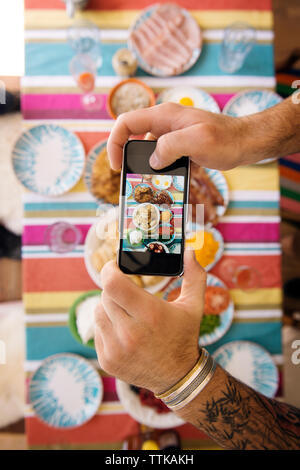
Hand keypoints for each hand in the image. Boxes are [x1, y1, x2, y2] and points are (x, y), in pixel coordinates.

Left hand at [94, 250, 205, 393]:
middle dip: (114, 289)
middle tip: (128, 293)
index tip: (114, 267)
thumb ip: (195, 275)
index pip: (112, 284)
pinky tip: (123, 330)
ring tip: (127, 313)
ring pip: (97, 311)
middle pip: (105, 295)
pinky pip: (97, 330)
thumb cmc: (184, 336)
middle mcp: (130, 333)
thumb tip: (189, 251)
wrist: (178, 376)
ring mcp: (116, 348)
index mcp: (150, 314)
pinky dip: (106, 325)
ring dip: (108, 307)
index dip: (109, 270)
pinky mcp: (106, 359)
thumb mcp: (194, 305)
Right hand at [107, 102, 252, 170]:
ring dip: (148, 169)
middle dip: (131, 160)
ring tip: (152, 187)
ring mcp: (173, 136)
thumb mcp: (198, 140)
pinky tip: (170, 184)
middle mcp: (165, 124)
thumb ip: (171, 146)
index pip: (126, 122)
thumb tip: (153, 161)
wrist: (247, 143)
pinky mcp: (180, 148)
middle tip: (133, 181)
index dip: (115, 142)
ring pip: (149, 152)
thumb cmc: (227, 138)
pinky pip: (164, 159)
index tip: (117, 165)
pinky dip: (163, 172)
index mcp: (164, 116)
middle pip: (134, 138)